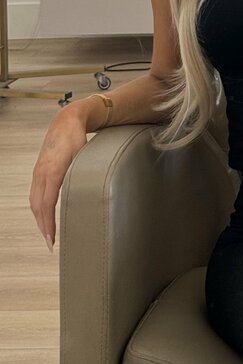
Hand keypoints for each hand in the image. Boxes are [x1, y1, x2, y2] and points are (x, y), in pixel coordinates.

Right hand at [29, 109, 88, 251]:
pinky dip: (38, 206)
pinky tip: (44, 212)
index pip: (47, 205)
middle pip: (38, 207)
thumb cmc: (77, 137)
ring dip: (39, 218)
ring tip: (47, 231)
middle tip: (50, 243)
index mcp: (53, 171)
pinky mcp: (38, 170)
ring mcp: (38, 171)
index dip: (48, 224)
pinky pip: (35, 193)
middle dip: (43, 226)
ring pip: (34, 201)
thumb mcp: (83, 155)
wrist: (66, 120)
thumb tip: (88, 192)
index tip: (51, 239)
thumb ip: (82, 173)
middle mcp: (42, 173)